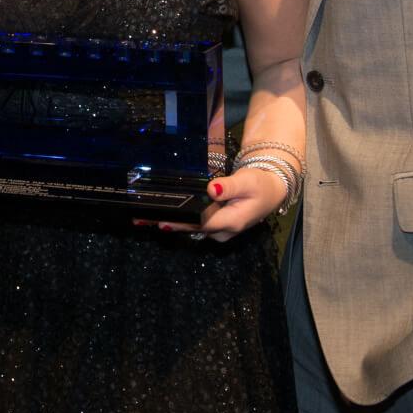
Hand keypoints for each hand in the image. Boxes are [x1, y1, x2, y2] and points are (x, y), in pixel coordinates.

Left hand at [137, 167, 287, 241]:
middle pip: (192, 227)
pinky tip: (162, 214)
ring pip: (192, 227)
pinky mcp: (216, 226)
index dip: (181, 222)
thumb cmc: (260, 185)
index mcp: (232, 221)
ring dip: (172, 222)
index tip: (161, 220)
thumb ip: (230, 187)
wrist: (270, 192)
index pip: (201, 223)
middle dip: (169, 223)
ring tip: (145, 217)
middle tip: (142, 220)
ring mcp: (219, 230)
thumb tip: (213, 189)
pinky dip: (181, 219)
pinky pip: (196, 224)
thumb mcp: (247, 181)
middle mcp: (223, 231)